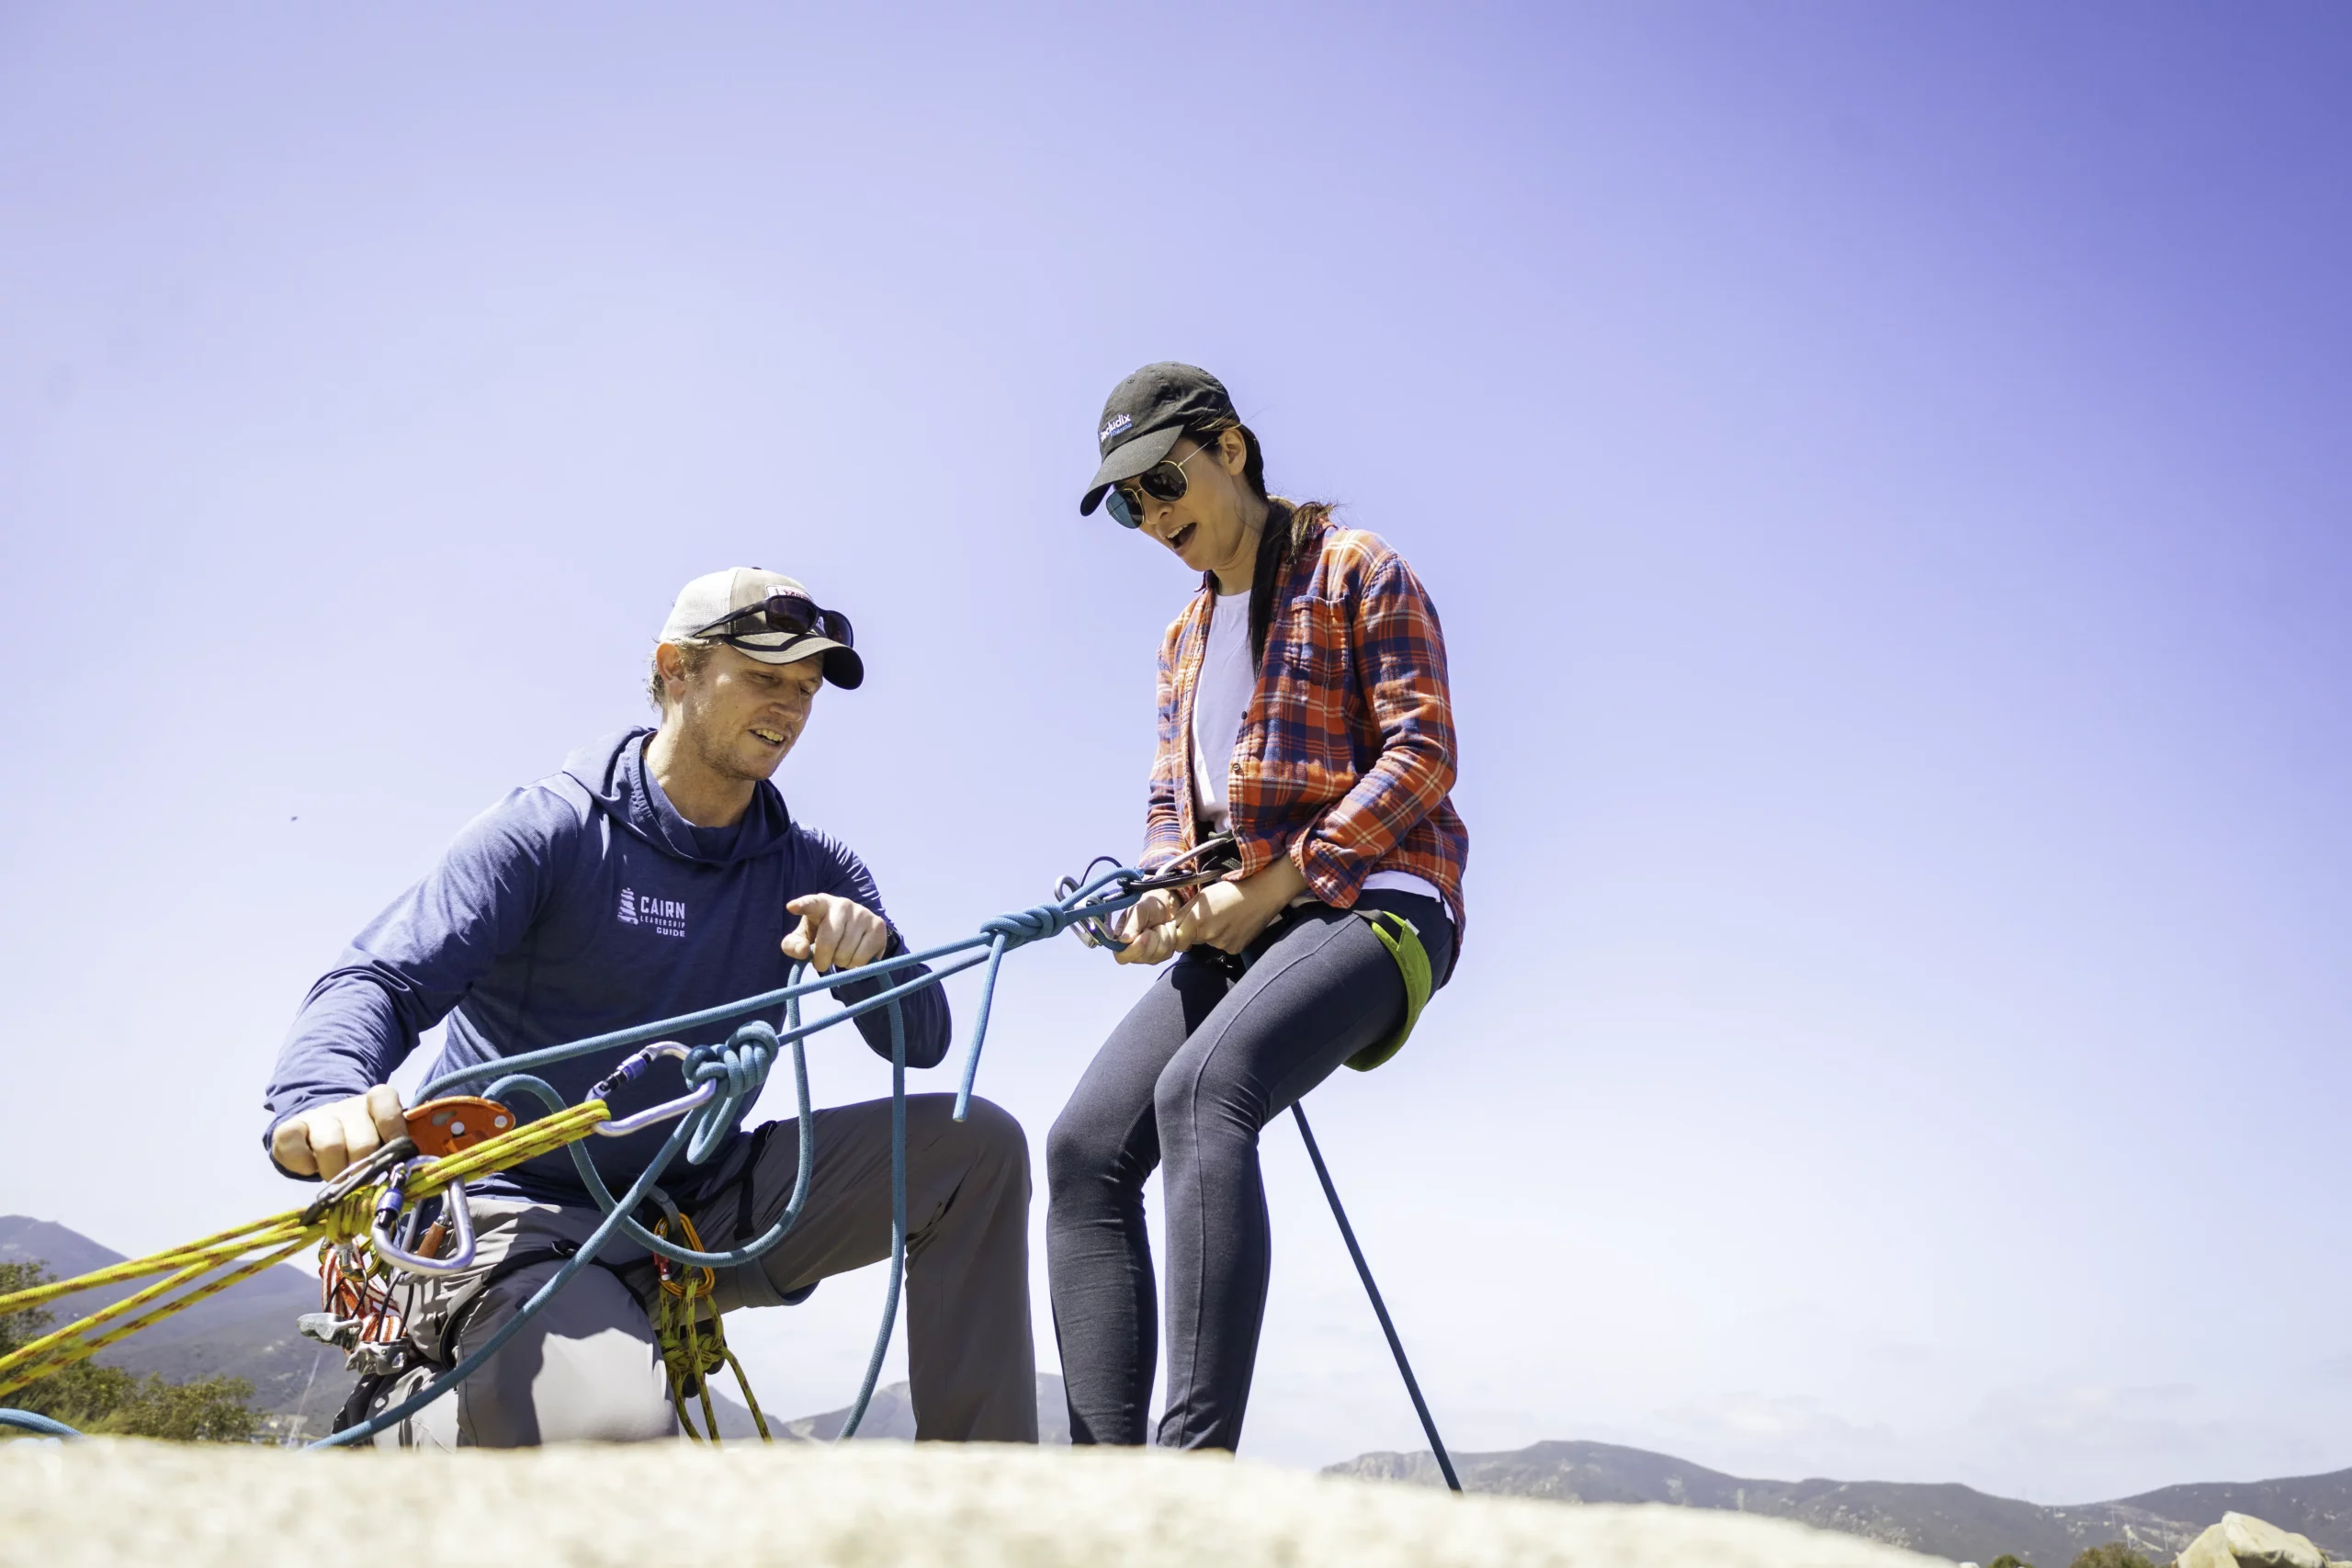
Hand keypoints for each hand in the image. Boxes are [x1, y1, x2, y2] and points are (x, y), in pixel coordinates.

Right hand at [271, 1085, 404, 1179]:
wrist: (319, 1135)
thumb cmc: (361, 1143)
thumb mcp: (382, 1143)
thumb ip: (396, 1152)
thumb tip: (406, 1175)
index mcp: (375, 1103)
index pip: (385, 1101)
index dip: (393, 1129)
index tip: (398, 1155)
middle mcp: (348, 1106)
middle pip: (362, 1141)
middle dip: (364, 1170)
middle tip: (362, 1182)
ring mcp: (318, 1115)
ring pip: (330, 1145)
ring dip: (335, 1172)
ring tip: (338, 1181)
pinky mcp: (290, 1128)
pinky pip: (292, 1144)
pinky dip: (303, 1164)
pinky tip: (311, 1168)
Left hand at [783, 893, 889, 973]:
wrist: (855, 932)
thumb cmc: (823, 935)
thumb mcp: (805, 939)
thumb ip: (794, 945)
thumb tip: (803, 951)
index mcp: (821, 904)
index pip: (811, 904)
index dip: (802, 905)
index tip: (791, 907)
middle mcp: (843, 904)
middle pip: (828, 941)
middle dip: (822, 959)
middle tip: (823, 961)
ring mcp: (863, 913)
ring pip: (845, 953)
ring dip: (840, 963)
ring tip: (841, 954)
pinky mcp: (878, 926)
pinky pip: (862, 958)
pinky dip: (855, 965)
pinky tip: (855, 955)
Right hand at [1112, 889, 1182, 966]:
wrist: (1167, 904)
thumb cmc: (1149, 905)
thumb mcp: (1139, 910)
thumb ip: (1131, 925)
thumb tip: (1124, 940)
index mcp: (1121, 941)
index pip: (1121, 957)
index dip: (1134, 949)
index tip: (1145, 934)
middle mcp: (1133, 952)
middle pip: (1142, 957)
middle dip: (1152, 938)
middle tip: (1151, 925)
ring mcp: (1149, 956)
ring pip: (1158, 954)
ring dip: (1163, 935)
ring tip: (1159, 925)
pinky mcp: (1163, 956)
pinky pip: (1168, 952)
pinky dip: (1171, 937)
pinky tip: (1167, 930)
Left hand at [1170, 857, 1309, 954]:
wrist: (1262, 894)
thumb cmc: (1231, 890)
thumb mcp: (1203, 895)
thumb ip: (1184, 912)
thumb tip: (1173, 925)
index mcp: (1197, 921)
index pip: (1178, 941)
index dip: (1179, 934)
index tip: (1184, 928)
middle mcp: (1208, 936)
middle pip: (1193, 941)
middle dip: (1197, 931)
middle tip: (1211, 916)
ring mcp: (1223, 944)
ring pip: (1209, 943)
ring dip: (1213, 934)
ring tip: (1226, 917)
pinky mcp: (1235, 948)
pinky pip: (1224, 946)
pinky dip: (1227, 937)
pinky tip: (1234, 925)